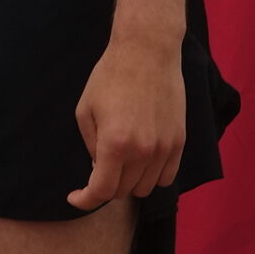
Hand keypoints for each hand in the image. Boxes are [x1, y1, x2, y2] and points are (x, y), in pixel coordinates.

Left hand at [68, 33, 183, 209]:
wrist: (147, 53)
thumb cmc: (109, 77)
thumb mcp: (85, 110)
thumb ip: (90, 145)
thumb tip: (98, 168)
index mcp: (115, 144)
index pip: (102, 191)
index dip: (85, 200)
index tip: (75, 198)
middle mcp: (143, 152)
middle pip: (124, 191)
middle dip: (106, 186)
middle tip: (97, 168)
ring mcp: (165, 149)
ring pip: (147, 188)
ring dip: (130, 182)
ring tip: (120, 161)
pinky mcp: (180, 142)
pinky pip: (168, 177)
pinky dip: (152, 176)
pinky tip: (141, 161)